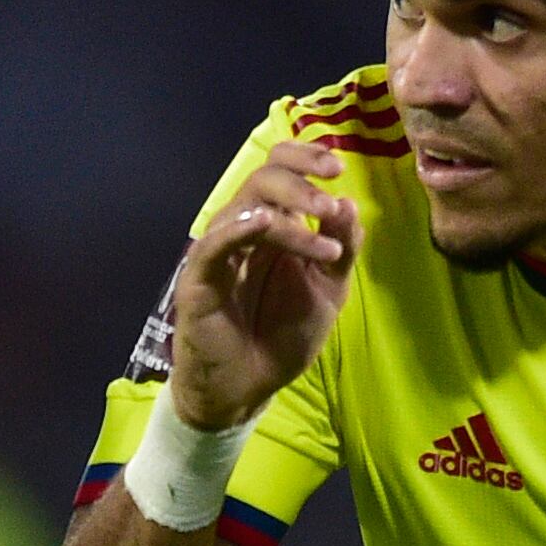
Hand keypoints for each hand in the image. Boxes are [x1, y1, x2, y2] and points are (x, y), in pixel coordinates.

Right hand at [168, 141, 362, 429]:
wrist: (249, 388)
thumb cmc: (283, 337)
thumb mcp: (328, 291)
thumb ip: (341, 249)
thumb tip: (347, 202)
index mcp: (275, 227)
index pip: (280, 171)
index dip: (305, 158)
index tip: (337, 166)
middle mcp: (244, 230)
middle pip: (262, 178)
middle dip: (300, 184)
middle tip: (329, 206)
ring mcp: (219, 252)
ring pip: (244, 208)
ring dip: (286, 213)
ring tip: (321, 237)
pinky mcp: (199, 280)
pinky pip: (212, 245)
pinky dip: (237, 229)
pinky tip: (265, 223)